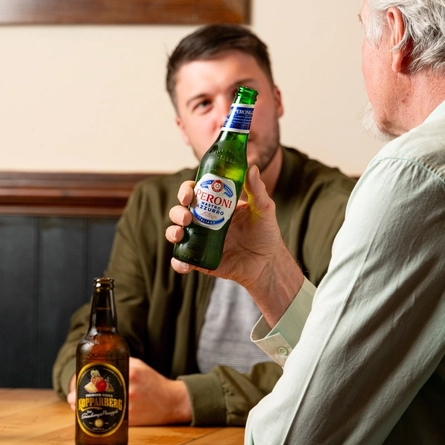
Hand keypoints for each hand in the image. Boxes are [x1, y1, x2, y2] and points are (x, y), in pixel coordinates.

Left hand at [66, 357, 191, 425]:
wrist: (171, 401)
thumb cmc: (154, 382)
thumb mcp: (139, 366)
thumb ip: (121, 362)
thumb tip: (100, 363)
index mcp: (131, 371)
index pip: (101, 375)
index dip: (83, 381)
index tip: (75, 383)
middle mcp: (129, 387)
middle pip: (97, 393)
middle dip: (79, 397)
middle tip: (71, 398)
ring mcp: (129, 404)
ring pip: (100, 407)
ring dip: (85, 408)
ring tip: (77, 406)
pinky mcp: (130, 419)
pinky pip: (108, 417)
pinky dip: (98, 417)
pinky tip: (91, 415)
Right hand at [166, 165, 303, 325]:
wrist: (268, 262)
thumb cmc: (266, 234)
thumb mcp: (263, 209)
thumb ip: (257, 190)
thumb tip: (251, 168)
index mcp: (215, 206)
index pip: (194, 193)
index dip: (185, 191)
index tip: (188, 194)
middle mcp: (204, 221)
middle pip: (180, 212)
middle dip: (177, 212)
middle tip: (187, 216)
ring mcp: (201, 241)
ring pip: (176, 233)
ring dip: (172, 232)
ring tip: (180, 234)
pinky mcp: (201, 260)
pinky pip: (183, 260)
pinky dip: (178, 261)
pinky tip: (184, 262)